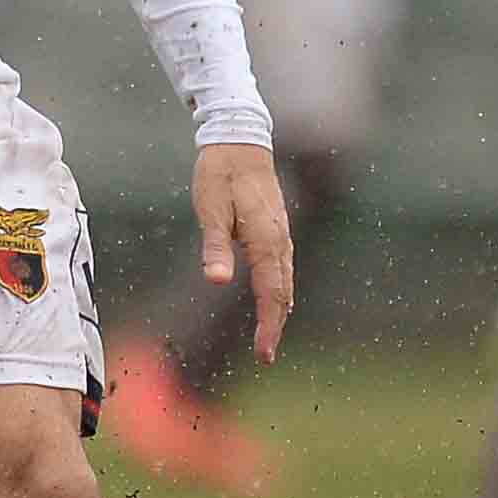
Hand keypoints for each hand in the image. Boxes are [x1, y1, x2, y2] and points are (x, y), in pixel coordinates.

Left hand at [191, 141, 294, 363]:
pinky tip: (277, 298)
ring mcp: (282, 234)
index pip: (271, 293)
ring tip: (271, 336)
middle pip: (283, 292)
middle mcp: (280, 240)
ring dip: (280, 309)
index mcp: (265, 239)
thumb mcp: (210, 210)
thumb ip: (215, 247)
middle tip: (265, 356)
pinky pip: (284, 267)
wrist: (240, 141)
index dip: (268, 325)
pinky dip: (281, 289)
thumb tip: (217, 281)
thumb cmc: (220, 174)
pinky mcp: (277, 228)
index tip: (264, 353)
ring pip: (286, 280)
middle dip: (275, 324)